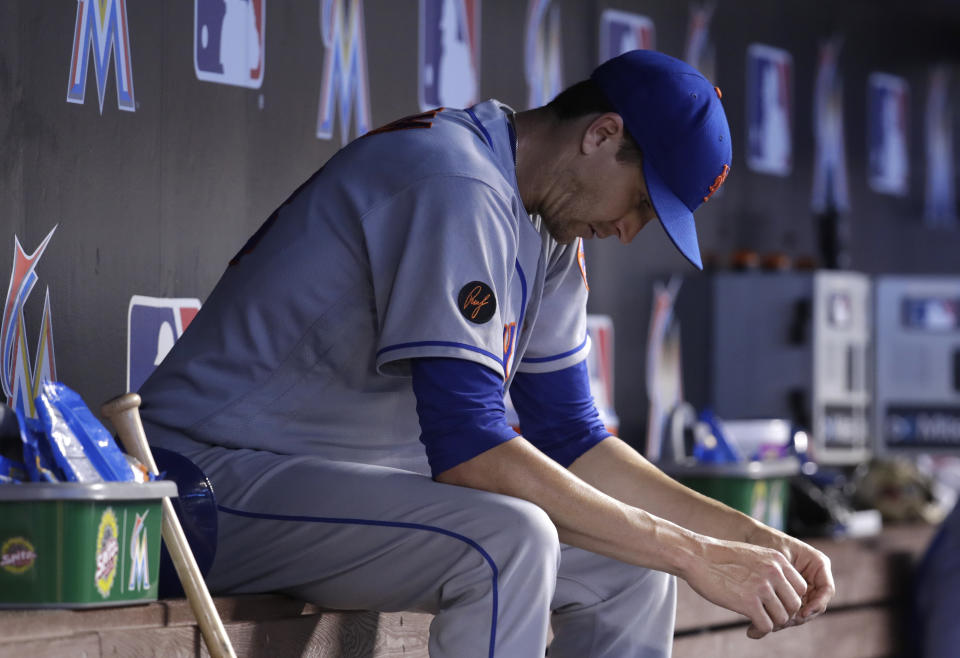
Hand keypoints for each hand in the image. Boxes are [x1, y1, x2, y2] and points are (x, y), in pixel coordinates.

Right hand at [682, 537, 807, 638]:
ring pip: (782, 618)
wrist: (696, 556)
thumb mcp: (753, 556)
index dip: (790, 600)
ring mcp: (761, 587)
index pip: (800, 587)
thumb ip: (770, 570)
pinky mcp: (748, 602)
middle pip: (794, 604)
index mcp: (777, 559)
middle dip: (782, 614)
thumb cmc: (719, 557)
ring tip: (756, 624)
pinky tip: (750, 630)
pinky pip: (766, 626)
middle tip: (767, 618)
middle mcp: (773, 572)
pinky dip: (760, 631)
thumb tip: (781, 592)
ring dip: (770, 625)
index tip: (776, 605)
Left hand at [745, 525, 835, 634]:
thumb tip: (795, 605)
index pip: (827, 590)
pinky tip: (764, 624)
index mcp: (818, 564)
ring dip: (787, 621)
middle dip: (799, 617)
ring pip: (802, 612)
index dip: (817, 604)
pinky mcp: (792, 595)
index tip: (802, 613)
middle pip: (815, 605)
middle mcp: (815, 577)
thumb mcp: (779, 558)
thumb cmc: (767, 542)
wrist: (752, 540)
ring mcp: (805, 588)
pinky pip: (790, 610)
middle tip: (780, 624)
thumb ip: (787, 577)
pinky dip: (779, 617)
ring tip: (769, 626)